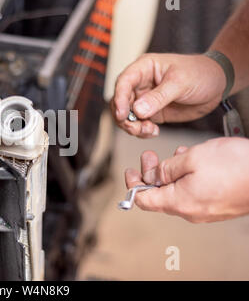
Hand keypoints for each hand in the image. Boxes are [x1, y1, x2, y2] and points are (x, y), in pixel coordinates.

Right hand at [111, 53, 225, 137]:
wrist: (217, 84)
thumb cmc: (200, 73)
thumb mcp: (180, 83)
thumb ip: (158, 97)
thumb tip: (137, 110)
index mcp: (144, 68)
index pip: (124, 82)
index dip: (119, 98)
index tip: (122, 114)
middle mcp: (140, 83)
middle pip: (120, 101)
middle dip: (125, 117)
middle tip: (135, 128)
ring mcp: (145, 99)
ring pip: (127, 115)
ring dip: (133, 126)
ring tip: (149, 130)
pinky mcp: (152, 112)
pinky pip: (139, 123)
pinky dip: (142, 131)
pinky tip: (154, 131)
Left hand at [125, 138, 248, 222]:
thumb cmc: (235, 165)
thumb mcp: (191, 159)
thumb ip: (166, 169)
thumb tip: (152, 177)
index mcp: (180, 202)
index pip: (144, 201)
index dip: (133, 186)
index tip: (130, 170)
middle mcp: (191, 212)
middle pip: (160, 196)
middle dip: (151, 174)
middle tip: (149, 155)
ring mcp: (207, 210)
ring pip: (178, 192)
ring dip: (170, 172)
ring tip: (176, 153)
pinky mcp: (219, 206)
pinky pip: (194, 193)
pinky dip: (186, 177)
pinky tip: (193, 160)